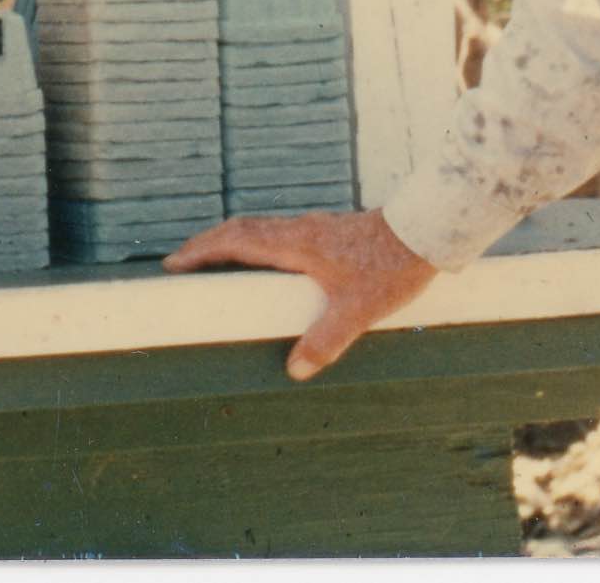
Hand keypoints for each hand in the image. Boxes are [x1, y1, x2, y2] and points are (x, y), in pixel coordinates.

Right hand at [162, 208, 439, 380]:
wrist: (425, 231)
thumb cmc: (390, 267)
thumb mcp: (357, 310)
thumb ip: (325, 341)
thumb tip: (294, 370)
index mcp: (295, 244)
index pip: (235, 241)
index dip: (201, 251)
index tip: (174, 264)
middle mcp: (297, 231)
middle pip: (239, 230)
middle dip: (207, 245)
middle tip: (184, 263)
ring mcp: (312, 229)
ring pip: (259, 229)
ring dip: (231, 242)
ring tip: (216, 264)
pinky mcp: (327, 233)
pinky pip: (277, 234)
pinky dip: (256, 245)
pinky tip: (268, 266)